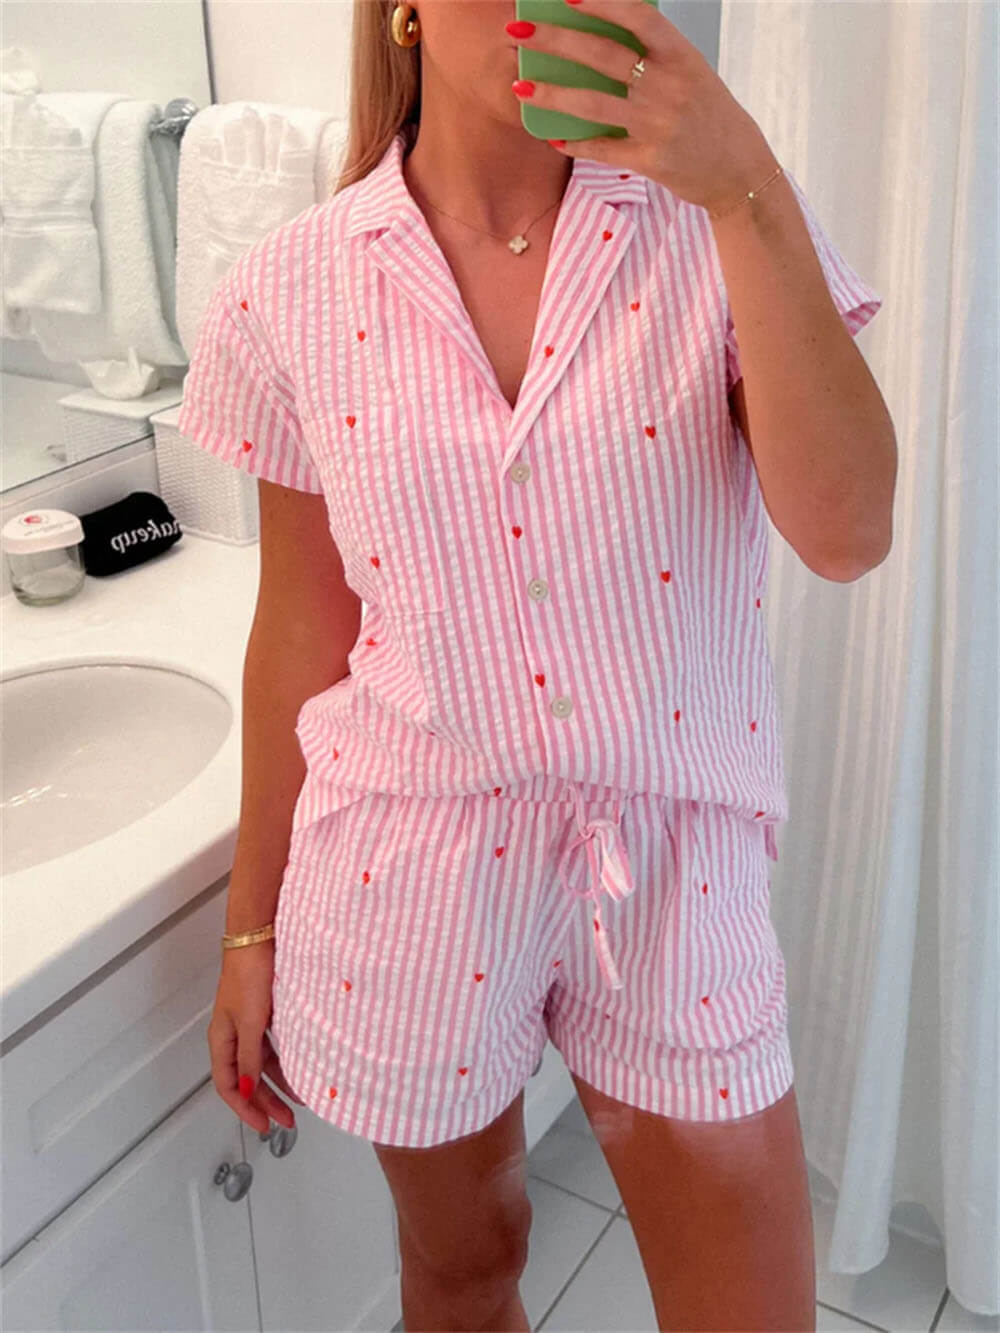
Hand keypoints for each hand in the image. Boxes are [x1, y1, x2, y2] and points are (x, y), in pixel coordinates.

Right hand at [207, 941, 303, 1133]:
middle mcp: (234, 1034)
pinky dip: (286, 1061)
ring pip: (263, 1064)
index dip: (245, 1109)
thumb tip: (249, 1092)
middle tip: (286, 1120)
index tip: (264, 1125)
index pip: (229, 1086)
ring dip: (279, 1083)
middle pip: (248, 1079)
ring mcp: (250, 1023)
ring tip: (299, 1098)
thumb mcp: (249, 1022)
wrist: (261, 936)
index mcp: (222, 1039)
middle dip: (266, 1102)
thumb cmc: (248, 972)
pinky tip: (301, 1067)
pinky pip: (275, 1046)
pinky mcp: (266, 1011)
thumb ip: (250, 1059)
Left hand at [508, 0, 778, 214]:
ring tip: (520, 86)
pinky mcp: (649, 160)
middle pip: (602, 55)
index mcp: (681, 56)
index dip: (601, 2)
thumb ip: (653, 55)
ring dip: (552, 95)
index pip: (637, 17)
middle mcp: (668, 86)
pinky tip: (552, 137)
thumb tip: (600, 36)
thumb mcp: (691, 73)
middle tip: (518, 34)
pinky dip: (575, 143)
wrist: (738, 170)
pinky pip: (601, 149)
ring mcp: (656, 124)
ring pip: (592, 104)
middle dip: (555, 41)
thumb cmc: (709, 116)